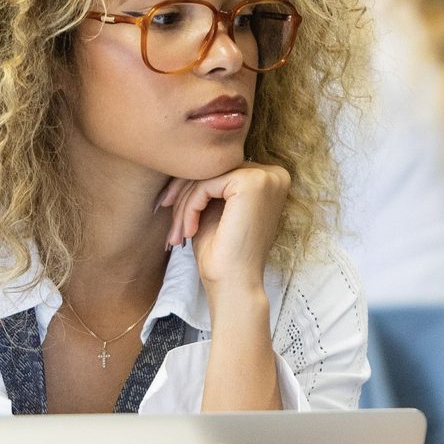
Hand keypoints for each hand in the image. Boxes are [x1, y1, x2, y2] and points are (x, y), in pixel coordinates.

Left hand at [159, 163, 291, 295]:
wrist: (234, 286)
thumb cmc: (223, 254)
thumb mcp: (215, 208)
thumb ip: (210, 181)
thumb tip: (183, 157)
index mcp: (270, 179)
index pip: (221, 170)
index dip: (191, 189)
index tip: (169, 208)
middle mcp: (275, 174)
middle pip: (214, 170)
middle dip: (184, 196)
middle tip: (171, 225)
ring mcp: (266, 177)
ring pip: (206, 176)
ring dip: (184, 205)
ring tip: (177, 234)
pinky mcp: (252, 183)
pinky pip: (205, 184)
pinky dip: (190, 208)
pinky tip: (189, 231)